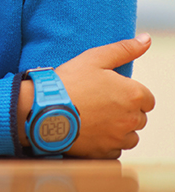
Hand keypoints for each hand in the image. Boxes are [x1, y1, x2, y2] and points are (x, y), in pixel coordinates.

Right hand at [51, 34, 154, 157]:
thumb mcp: (94, 58)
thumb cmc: (68, 82)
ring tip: (93, 117)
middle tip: (97, 102)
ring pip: (129, 135)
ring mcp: (119, 138)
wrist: (44, 109)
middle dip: (124, 111)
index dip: (128, 93)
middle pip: (138, 117)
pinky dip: (105, 142)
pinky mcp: (106, 152)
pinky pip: (114, 149)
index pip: (146, 98)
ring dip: (117, 128)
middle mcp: (132, 119)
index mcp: (133, 95)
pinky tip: (88, 130)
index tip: (109, 91)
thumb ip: (123, 49)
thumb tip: (146, 39)